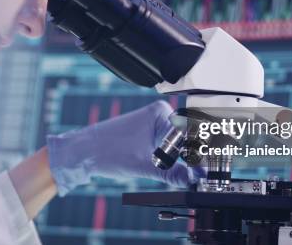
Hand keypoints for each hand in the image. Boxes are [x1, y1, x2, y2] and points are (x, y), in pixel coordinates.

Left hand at [47, 100, 199, 194]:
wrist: (82, 153)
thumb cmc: (106, 151)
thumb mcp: (145, 167)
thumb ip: (173, 174)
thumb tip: (195, 179)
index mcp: (160, 113)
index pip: (190, 134)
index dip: (200, 154)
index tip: (208, 171)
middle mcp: (159, 115)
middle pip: (187, 139)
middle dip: (194, 158)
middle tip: (203, 176)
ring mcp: (154, 124)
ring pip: (178, 145)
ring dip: (184, 160)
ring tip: (192, 175)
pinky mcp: (148, 135)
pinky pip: (168, 147)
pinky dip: (173, 160)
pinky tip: (178, 171)